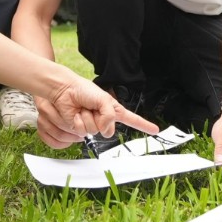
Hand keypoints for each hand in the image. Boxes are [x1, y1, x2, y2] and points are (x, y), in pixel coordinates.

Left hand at [34, 79, 157, 148]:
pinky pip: (82, 131)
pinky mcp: (79, 128)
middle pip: (108, 129)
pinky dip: (78, 121)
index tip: (155, 130)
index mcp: (113, 110)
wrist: (66, 90)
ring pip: (94, 130)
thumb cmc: (84, 90)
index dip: (144, 125)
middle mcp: (104, 119)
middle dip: (100, 118)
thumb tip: (106, 131)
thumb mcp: (104, 99)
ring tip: (83, 108)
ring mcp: (92, 124)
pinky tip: (76, 113)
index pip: (132, 119)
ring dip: (87, 118)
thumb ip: (110, 116)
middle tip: (92, 107)